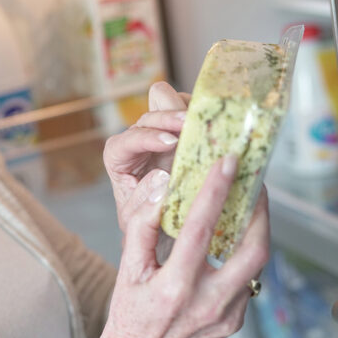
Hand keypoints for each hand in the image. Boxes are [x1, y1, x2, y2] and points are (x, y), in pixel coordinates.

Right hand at [79, 155, 270, 337]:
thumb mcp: (127, 268)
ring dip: (258, 228)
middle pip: (251, 249)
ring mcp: (226, 315)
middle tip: (255, 180)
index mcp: (175, 287)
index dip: (216, 191)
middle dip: (259, 209)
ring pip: (257, 264)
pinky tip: (239, 235)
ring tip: (252, 201)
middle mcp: (207, 302)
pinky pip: (249, 280)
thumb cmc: (130, 313)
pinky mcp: (234, 321)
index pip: (201, 229)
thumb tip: (161, 187)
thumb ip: (142, 225)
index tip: (227, 163)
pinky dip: (248, 252)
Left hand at [103, 82, 190, 232]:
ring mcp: (163, 133)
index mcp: (119, 158)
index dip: (147, 138)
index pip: (126, 141)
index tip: (169, 143)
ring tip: (205, 120)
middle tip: (188, 123)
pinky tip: (217, 122)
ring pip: (169, 107)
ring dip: (186, 112)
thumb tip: (161, 177)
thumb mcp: (137, 220)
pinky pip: (189, 111)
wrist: (167, 229)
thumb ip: (142, 200)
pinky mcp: (184, 131)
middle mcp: (139, 141)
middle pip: (148, 117)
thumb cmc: (146, 224)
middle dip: (167, 118)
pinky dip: (202, 115)